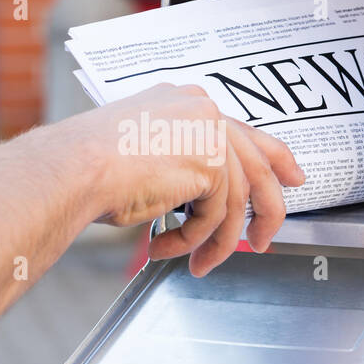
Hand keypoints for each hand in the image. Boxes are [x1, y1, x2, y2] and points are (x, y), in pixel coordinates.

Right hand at [67, 83, 305, 275]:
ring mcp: (208, 132)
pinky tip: (165, 247)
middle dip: (266, 209)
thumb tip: (204, 195)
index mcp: (185, 101)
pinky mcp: (209, 163)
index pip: (242, 131)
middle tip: (264, 240)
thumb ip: (182, 162)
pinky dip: (192, 240)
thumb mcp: (143, 153)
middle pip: (255, 164)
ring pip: (235, 200)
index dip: (274, 159)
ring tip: (196, 263)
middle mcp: (202, 108)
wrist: (70, 169)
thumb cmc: (86, 166)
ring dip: (216, 241)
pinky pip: (215, 216)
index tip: (292, 180)